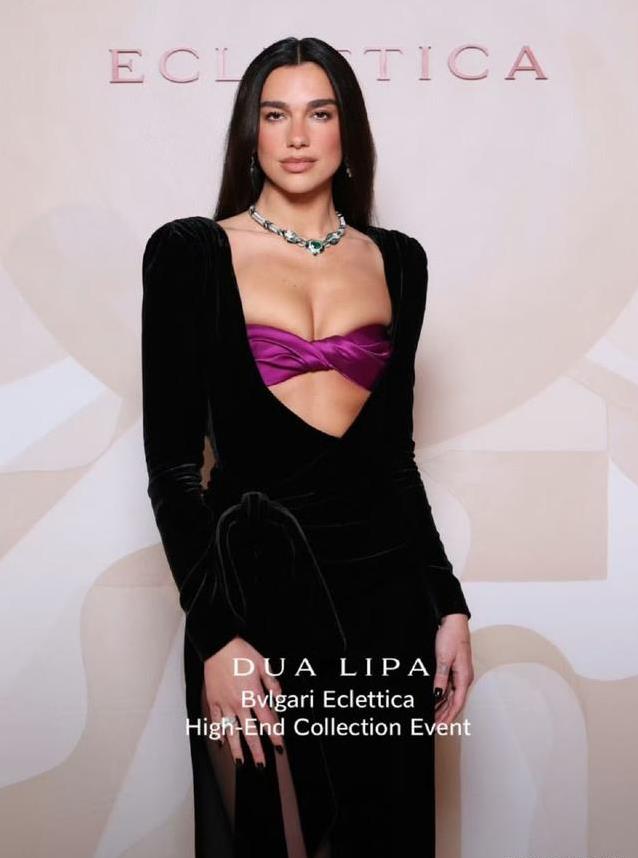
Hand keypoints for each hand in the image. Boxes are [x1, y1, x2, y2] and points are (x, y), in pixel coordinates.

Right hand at [203, 636, 284, 767]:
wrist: (218, 646)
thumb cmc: (241, 653)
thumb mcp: (264, 665)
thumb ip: (272, 684)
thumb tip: (279, 699)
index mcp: (254, 695)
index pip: (267, 721)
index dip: (275, 736)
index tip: (279, 748)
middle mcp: (239, 703)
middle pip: (250, 732)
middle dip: (257, 751)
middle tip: (262, 765)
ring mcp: (225, 704)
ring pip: (231, 732)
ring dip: (237, 749)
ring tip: (241, 764)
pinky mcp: (213, 701)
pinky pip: (216, 721)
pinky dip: (218, 733)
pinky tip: (220, 743)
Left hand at [432, 614, 473, 726]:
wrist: (454, 621)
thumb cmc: (452, 636)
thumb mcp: (443, 659)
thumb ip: (441, 679)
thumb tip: (437, 696)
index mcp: (464, 677)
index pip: (457, 704)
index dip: (448, 717)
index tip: (440, 727)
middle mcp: (464, 678)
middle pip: (454, 703)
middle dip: (445, 716)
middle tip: (434, 727)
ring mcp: (459, 674)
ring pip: (451, 696)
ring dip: (442, 708)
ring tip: (433, 718)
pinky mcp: (454, 669)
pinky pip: (448, 687)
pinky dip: (442, 696)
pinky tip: (434, 701)